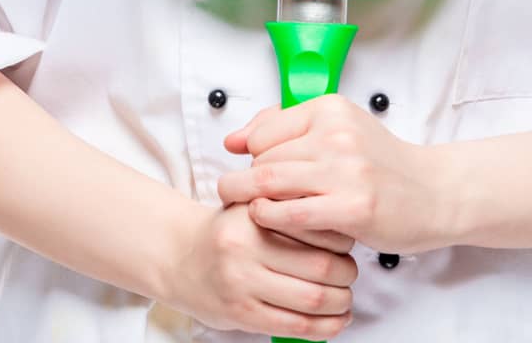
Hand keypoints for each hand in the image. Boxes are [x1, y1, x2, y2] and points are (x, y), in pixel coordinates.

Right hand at [164, 195, 356, 337]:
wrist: (180, 257)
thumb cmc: (227, 230)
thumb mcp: (251, 202)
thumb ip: (288, 205)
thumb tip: (341, 222)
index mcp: (254, 214)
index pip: (316, 227)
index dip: (342, 238)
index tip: (349, 243)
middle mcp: (247, 248)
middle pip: (320, 266)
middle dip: (347, 274)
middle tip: (351, 273)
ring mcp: (243, 283)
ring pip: (312, 298)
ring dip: (340, 303)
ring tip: (346, 299)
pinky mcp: (243, 314)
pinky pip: (294, 325)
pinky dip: (324, 328)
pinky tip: (334, 322)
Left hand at [218, 93, 445, 254]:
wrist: (433, 193)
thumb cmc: (381, 165)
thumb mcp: (339, 129)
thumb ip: (288, 127)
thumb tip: (234, 139)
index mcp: (331, 109)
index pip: (265, 130)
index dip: (249, 151)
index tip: (246, 167)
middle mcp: (337, 134)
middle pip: (264, 158)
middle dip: (241, 178)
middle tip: (230, 192)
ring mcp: (346, 171)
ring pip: (271, 183)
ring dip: (246, 198)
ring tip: (241, 207)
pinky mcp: (352, 207)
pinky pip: (293, 214)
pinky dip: (271, 218)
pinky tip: (269, 221)